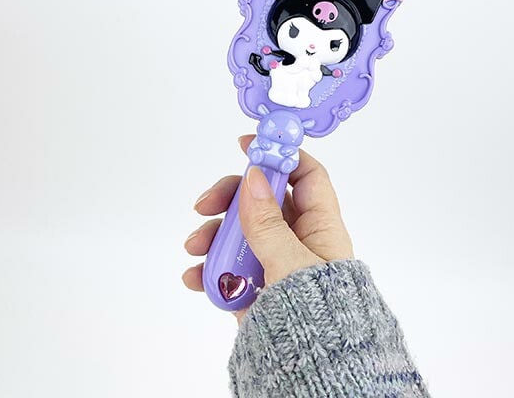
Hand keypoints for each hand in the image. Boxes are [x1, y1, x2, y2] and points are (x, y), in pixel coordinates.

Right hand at [182, 135, 353, 323]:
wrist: (313, 370)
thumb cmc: (318, 315)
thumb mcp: (292, 263)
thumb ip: (269, 223)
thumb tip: (253, 178)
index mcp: (319, 225)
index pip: (304, 175)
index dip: (280, 154)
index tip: (248, 143)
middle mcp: (296, 236)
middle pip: (261, 198)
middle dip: (230, 197)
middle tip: (205, 203)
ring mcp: (272, 259)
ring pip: (239, 229)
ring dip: (212, 233)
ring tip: (194, 248)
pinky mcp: (254, 283)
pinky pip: (229, 264)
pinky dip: (209, 267)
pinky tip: (195, 275)